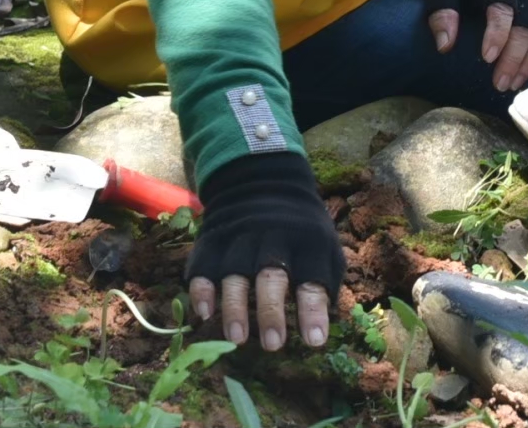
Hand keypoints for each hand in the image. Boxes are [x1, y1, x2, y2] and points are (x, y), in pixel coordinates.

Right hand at [187, 152, 343, 350]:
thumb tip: (321, 326)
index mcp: (307, 240)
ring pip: (235, 274)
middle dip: (271, 311)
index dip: (313, 309)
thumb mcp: (324, 245)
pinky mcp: (212, 240)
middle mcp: (272, 237)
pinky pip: (203, 266)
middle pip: (271, 274)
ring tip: (237, 339)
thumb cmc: (301, 229)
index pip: (312, 276)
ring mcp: (239, 237)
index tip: (315, 340)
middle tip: (273, 345)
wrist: (263, 181)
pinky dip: (202, 290)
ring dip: (235, 308)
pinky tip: (204, 314)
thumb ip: (325, 280)